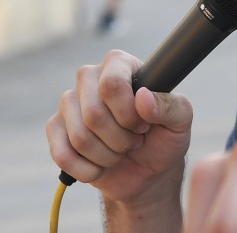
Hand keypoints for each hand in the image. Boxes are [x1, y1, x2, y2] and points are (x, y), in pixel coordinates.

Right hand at [46, 50, 192, 205]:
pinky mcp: (55, 129)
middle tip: (135, 140)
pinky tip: (101, 166)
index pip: (111, 83)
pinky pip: (62, 155)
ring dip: (107, 155)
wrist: (147, 171)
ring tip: (121, 150)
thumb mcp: (181, 121)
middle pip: (93, 113)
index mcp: (121, 64)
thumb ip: (169, 106)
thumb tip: (142, 96)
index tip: (144, 124)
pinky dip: (88, 169)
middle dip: (120, 138)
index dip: (128, 113)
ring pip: (80, 136)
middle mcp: (90, 77)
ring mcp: (69, 102)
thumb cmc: (165, 138)